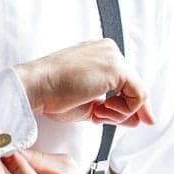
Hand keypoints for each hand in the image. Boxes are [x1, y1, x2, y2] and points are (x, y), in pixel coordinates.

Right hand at [14, 39, 153, 126]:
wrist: (35, 87)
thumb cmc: (52, 95)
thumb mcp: (89, 105)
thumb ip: (111, 109)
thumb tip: (136, 119)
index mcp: (99, 54)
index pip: (125, 80)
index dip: (129, 102)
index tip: (132, 118)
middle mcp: (109, 51)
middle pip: (135, 84)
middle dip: (131, 108)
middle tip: (130, 122)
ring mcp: (113, 57)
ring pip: (137, 91)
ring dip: (120, 112)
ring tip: (97, 113)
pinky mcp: (117, 68)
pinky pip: (138, 95)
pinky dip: (124, 110)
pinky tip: (101, 110)